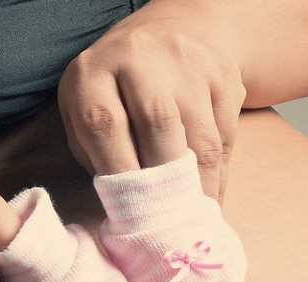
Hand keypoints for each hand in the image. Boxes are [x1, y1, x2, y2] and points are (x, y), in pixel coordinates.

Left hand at [57, 0, 246, 202]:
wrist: (174, 28)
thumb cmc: (113, 88)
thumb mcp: (81, 108)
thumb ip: (92, 152)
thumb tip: (120, 207)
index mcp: (93, 71)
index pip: (105, 124)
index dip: (118, 175)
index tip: (129, 215)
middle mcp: (142, 59)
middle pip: (159, 127)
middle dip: (164, 186)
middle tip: (167, 226)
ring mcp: (189, 65)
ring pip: (201, 139)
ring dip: (198, 190)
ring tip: (192, 222)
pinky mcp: (225, 77)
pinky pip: (226, 138)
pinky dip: (218, 176)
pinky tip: (208, 199)